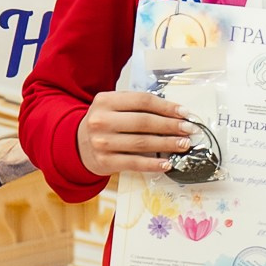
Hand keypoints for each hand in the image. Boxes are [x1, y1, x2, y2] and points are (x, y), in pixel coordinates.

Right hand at [77, 90, 194, 177]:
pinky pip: (134, 163)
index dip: (166, 107)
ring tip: (183, 144)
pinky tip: (167, 163)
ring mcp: (102, 142)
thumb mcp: (113, 107)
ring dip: (167, 144)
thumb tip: (174, 113)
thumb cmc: (104, 124)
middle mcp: (101, 120)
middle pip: (144, 122)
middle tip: (188, 130)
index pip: (142, 101)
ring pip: (141, 143)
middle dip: (170, 126)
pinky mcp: (105, 161)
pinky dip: (153, 164)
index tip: (184, 113)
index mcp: (106, 101)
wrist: (77, 145)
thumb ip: (136, 107)